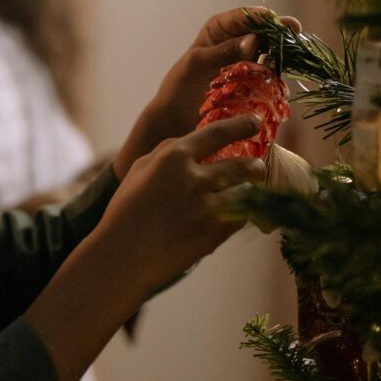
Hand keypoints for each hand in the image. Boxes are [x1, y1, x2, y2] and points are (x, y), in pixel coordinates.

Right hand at [95, 114, 266, 297]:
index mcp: (174, 156)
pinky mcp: (213, 233)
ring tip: (250, 190)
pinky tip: (238, 213)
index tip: (255, 123)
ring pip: (246, 192)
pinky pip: (240, 217)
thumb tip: (193, 142)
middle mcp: (193, 178)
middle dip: (255, 165)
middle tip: (258, 166)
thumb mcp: (139, 170)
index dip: (242, 125)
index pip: (219, 132)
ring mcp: (206, 206)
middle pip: (242, 164)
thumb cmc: (125, 211)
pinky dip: (241, 213)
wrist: (122, 256)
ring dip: (250, 190)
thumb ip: (167, 152)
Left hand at [113, 6, 300, 178]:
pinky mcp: (252, 81)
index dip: (266, 17)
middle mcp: (235, 40)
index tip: (281, 22)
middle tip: (296, 36)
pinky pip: (270, 73)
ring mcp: (246, 61)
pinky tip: (286, 76)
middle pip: (264, 31)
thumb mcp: (197, 65)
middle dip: (280, 32)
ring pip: (271, 51)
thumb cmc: (179, 88)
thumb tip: (254, 40)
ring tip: (296, 55)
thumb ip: (223, 51)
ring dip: (283, 52)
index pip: (247, 16)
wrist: (175, 119)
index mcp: (220, 28)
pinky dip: (279, 73)